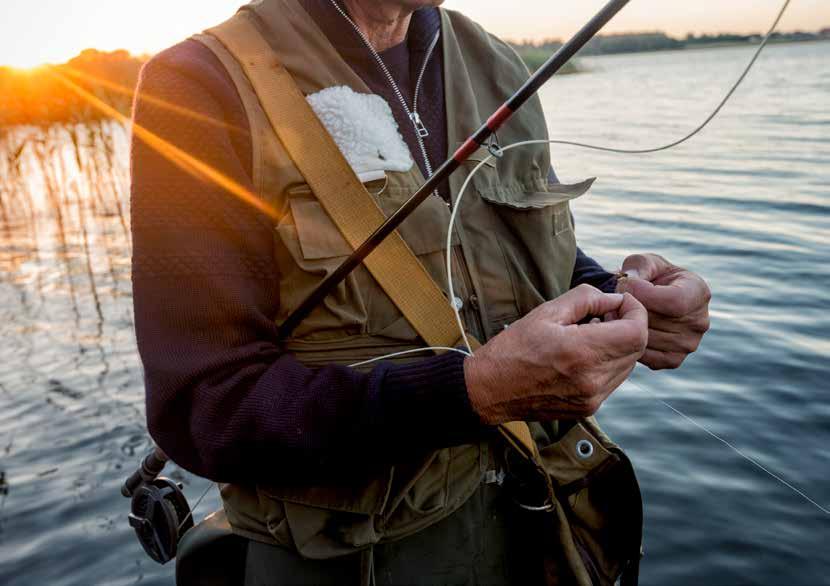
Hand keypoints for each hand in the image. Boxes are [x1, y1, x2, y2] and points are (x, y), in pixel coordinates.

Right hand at [464, 284, 647, 424]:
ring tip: (592, 333)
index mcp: (581, 353)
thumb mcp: (545, 313)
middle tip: (605, 314)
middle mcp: (592, 380)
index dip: (636, 312)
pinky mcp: (588, 408)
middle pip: (637, 349)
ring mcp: (592, 398)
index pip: (637, 332)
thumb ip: (585, 299)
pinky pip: (614, 380)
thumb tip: (613, 299)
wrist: (489, 389)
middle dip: (628, 325)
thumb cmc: (512, 349)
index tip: (621, 302)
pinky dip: (609, 363)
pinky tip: (585, 354)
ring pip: (628, 365)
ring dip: (620, 345)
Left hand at [616, 253, 710, 369]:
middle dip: (630, 311)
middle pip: (659, 322)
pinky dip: (631, 345)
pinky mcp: (674, 359)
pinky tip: (623, 330)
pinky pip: (648, 357)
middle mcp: (700, 321)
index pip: (675, 301)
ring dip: (626, 328)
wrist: (648, 299)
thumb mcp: (644, 262)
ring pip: (650, 340)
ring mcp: (689, 344)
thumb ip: (638, 266)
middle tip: (611, 303)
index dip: (644, 294)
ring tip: (615, 314)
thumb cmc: (647, 276)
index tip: (625, 285)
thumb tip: (630, 281)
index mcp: (698, 292)